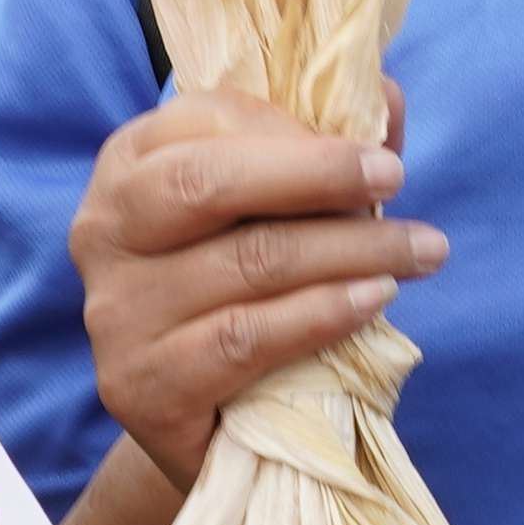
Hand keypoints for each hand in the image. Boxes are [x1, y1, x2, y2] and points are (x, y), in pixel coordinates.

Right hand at [66, 84, 436, 487]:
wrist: (212, 428)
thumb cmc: (250, 296)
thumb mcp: (282, 214)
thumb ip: (325, 153)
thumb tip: (387, 95)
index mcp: (128, 164)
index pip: (207, 121)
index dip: (297, 132)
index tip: (377, 155)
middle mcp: (103, 230)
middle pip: (207, 182)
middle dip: (316, 176)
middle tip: (395, 181)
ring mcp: (114, 312)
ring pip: (243, 262)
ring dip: (347, 251)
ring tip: (420, 252)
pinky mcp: (138, 386)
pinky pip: (242, 339)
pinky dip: (319, 315)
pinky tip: (374, 301)